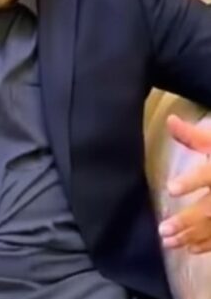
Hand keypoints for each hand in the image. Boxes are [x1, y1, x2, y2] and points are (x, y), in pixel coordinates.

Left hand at [159, 114, 210, 252]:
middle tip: (163, 228)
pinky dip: (208, 244)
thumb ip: (195, 136)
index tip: (170, 188)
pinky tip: (190, 249)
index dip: (190, 181)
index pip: (207, 174)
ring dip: (191, 236)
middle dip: (188, 220)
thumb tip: (169, 120)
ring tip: (168, 241)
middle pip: (209, 209)